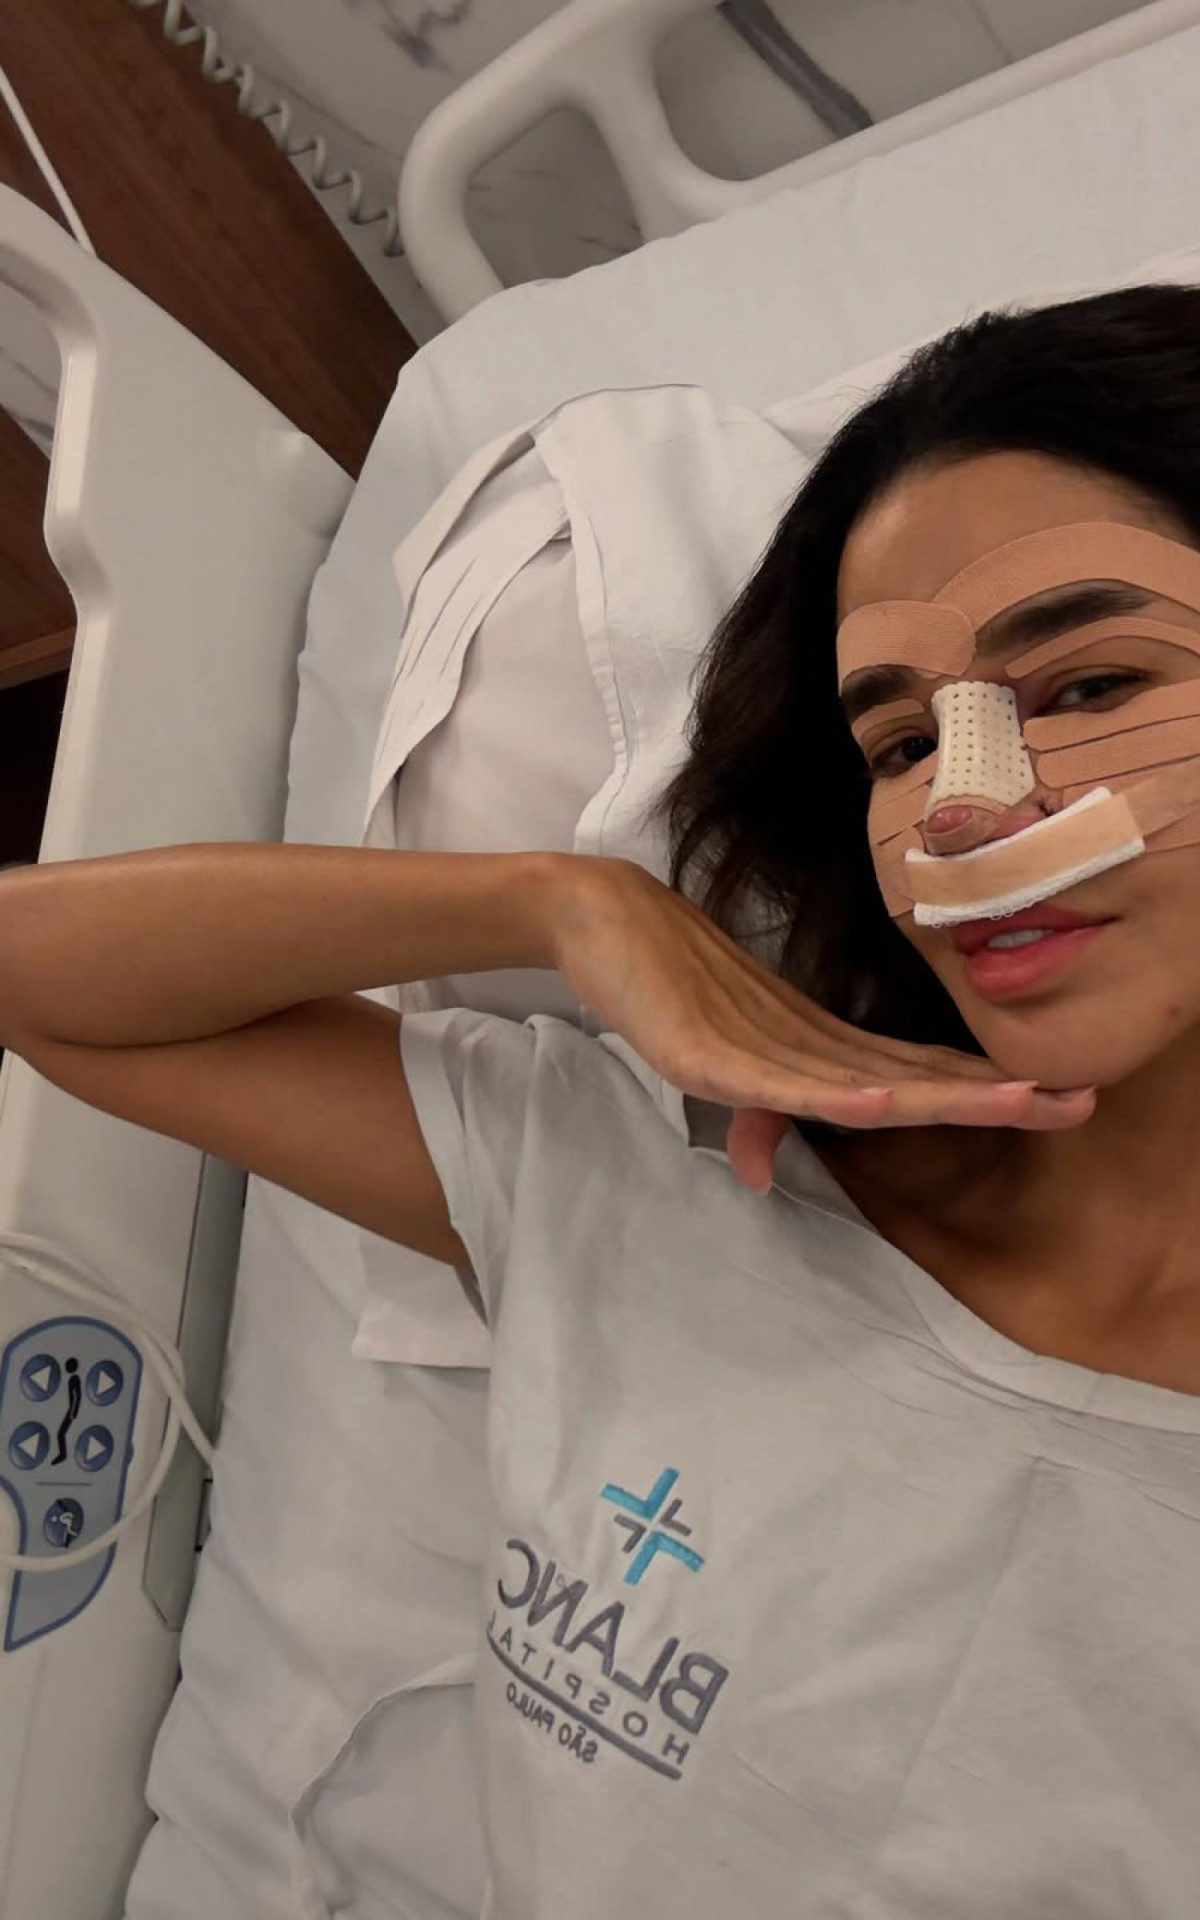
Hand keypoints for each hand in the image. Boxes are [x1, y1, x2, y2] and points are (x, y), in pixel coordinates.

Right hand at [551, 857, 1095, 1192]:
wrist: (602, 918)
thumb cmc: (666, 981)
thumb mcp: (718, 1065)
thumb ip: (752, 1115)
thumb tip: (760, 1173)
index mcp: (815, 1043)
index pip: (913, 1074)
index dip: (979, 1089)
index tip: (1053, 1100)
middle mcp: (803, 1040)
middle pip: (911, 1074)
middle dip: (993, 1092)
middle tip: (1078, 1101)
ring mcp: (757, 1044)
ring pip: (862, 1077)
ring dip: (940, 1093)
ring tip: (1015, 1102)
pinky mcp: (704, 1052)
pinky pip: (775, 1081)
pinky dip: (829, 1093)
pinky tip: (880, 1103)